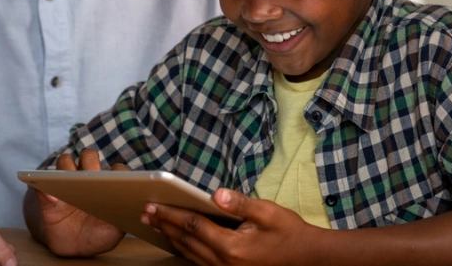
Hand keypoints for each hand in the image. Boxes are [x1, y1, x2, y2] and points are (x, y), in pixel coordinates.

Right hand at [34, 148, 127, 256]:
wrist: (77, 246)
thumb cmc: (101, 234)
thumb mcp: (116, 231)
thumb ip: (126, 220)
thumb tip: (130, 213)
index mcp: (107, 183)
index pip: (115, 168)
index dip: (117, 171)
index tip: (117, 181)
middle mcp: (88, 178)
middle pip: (88, 156)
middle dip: (91, 162)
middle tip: (92, 177)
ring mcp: (67, 184)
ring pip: (64, 162)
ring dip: (66, 168)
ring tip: (69, 182)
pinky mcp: (48, 197)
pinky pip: (40, 185)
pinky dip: (43, 188)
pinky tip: (52, 198)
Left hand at [142, 188, 323, 265]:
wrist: (307, 257)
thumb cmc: (289, 232)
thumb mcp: (267, 212)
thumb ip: (240, 203)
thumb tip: (215, 193)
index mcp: (231, 246)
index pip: (192, 226)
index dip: (171, 214)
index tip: (153, 205)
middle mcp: (224, 262)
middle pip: (185, 241)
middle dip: (164, 225)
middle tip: (145, 213)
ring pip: (189, 254)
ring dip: (170, 238)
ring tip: (154, 225)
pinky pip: (198, 262)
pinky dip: (184, 249)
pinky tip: (177, 241)